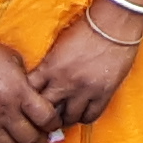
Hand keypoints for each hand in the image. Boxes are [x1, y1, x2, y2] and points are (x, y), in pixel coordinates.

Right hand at [0, 37, 62, 142]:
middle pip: (31, 138)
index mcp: (21, 93)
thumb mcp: (14, 61)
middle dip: (40, 139)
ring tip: (21, 142)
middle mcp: (6, 112)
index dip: (53, 124)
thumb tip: (33, 92)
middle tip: (40, 136)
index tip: (52, 124)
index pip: (47, 119)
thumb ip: (26, 80)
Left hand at [26, 5, 142, 127]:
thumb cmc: (87, 28)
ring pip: (68, 118)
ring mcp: (84, 90)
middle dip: (45, 116)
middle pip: (46, 111)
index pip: (30, 93)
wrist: (114, 23)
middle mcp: (64, 82)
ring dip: (66, 118)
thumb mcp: (59, 46)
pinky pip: (90, 116)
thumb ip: (49, 66)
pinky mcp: (103, 93)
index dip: (29, 101)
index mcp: (50, 67)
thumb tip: (43, 81)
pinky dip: (85, 117)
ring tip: (66, 116)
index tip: (31, 104)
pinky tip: (84, 112)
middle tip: (47, 117)